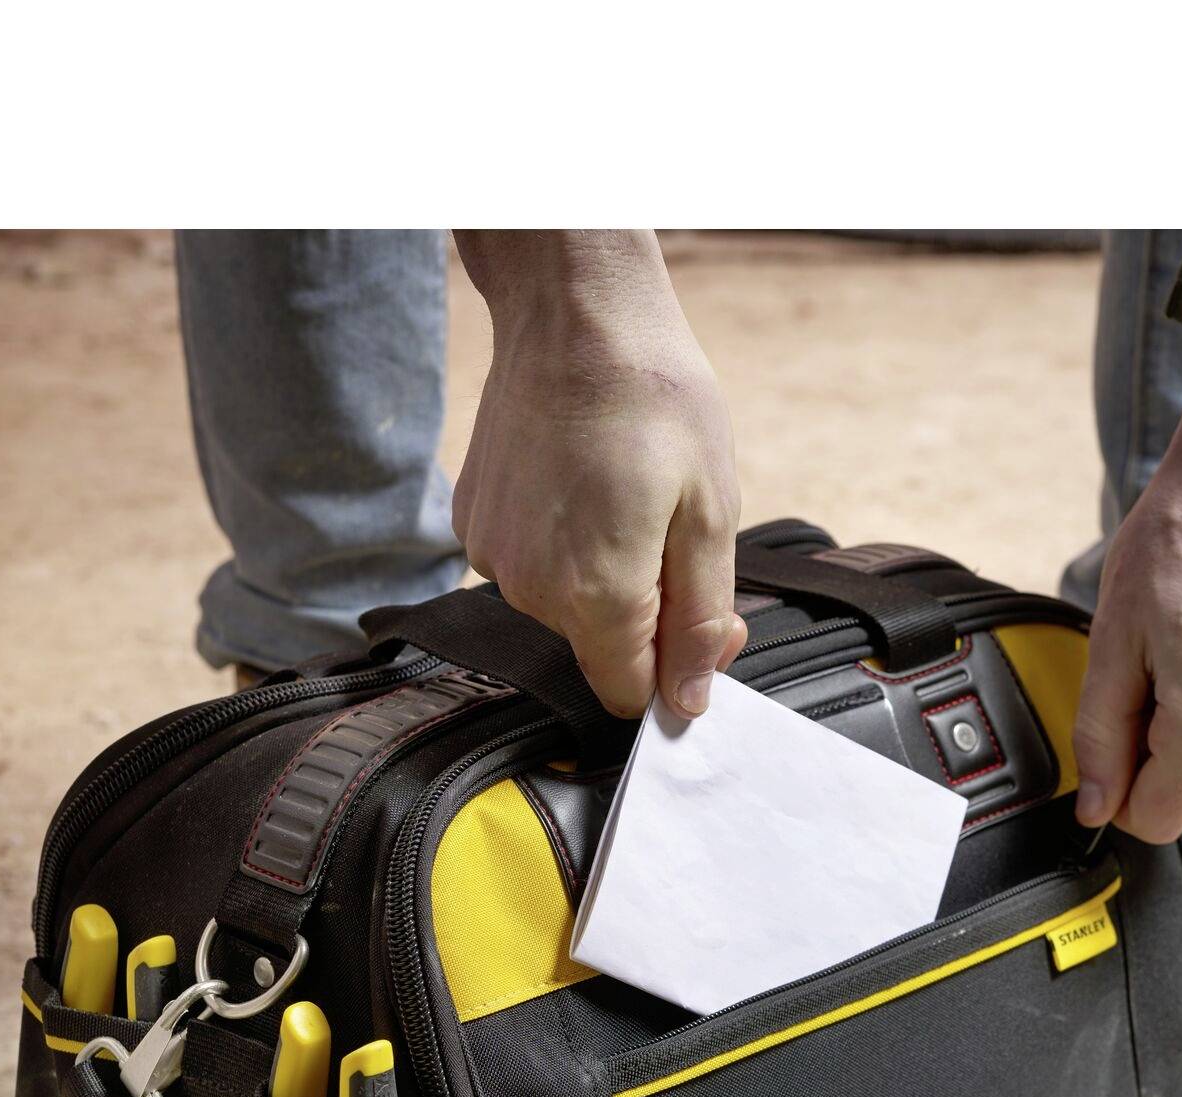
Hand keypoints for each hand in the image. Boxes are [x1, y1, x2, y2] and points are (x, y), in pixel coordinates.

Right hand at [453, 231, 747, 719]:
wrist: (572, 311)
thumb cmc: (653, 396)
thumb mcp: (710, 514)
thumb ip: (699, 619)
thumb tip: (687, 700)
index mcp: (596, 596)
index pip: (628, 694)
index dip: (672, 669)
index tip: (699, 615)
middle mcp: (531, 590)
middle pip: (597, 650)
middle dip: (643, 614)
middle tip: (671, 532)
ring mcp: (491, 558)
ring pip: (562, 609)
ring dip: (600, 574)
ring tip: (619, 492)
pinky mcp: (471, 525)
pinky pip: (528, 567)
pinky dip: (558, 542)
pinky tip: (577, 482)